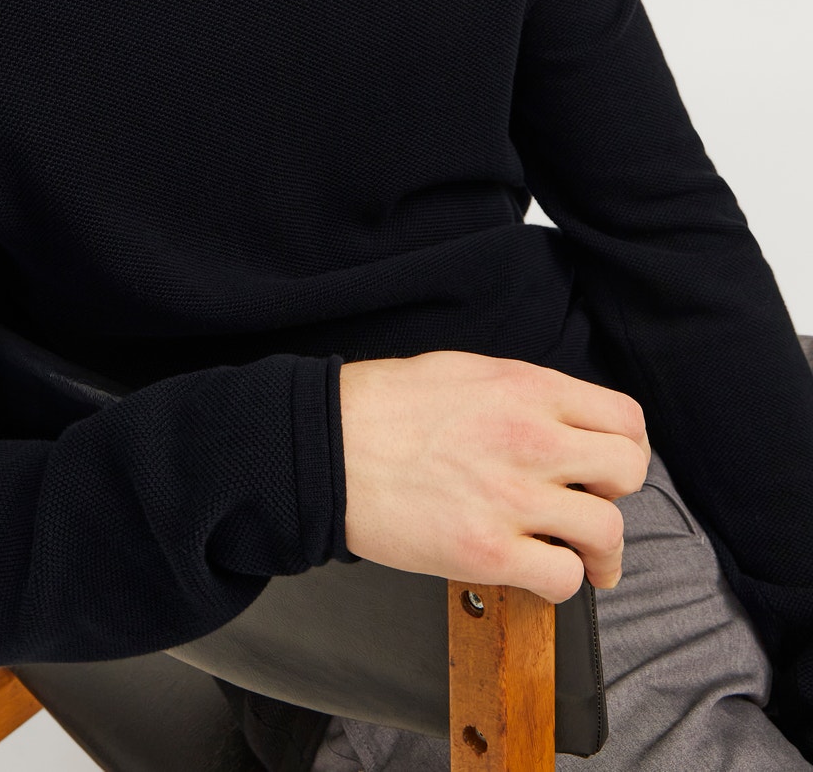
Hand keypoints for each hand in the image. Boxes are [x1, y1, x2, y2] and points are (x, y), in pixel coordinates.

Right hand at [339, 351, 649, 603]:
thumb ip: (522, 394)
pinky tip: (539, 573)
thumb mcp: (465, 371)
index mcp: (527, 388)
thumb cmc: (382, 406)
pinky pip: (562, 577)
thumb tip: (557, 420)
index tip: (609, 466)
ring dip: (602, 552)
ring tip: (586, 560)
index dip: (625, 447)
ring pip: (607, 531)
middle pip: (628, 472)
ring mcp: (512, 497)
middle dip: (618, 494)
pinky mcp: (488, 552)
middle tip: (595, 507)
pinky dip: (561, 582)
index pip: (624, 419)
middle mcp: (531, 438)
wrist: (326, 445)